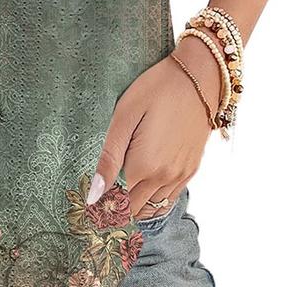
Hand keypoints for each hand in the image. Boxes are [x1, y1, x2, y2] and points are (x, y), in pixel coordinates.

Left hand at [88, 36, 220, 219]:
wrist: (200, 77)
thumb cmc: (157, 89)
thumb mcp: (124, 117)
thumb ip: (109, 158)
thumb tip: (93, 195)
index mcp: (144, 166)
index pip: (116, 202)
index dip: (99, 202)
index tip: (87, 197)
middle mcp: (164, 177)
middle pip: (133, 210)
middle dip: (114, 208)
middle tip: (98, 194)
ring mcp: (181, 175)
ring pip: (152, 209)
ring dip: (134, 206)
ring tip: (117, 191)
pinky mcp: (192, 169)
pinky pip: (169, 199)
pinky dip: (153, 201)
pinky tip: (141, 186)